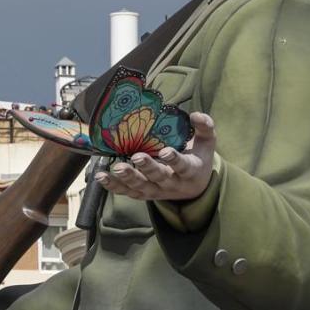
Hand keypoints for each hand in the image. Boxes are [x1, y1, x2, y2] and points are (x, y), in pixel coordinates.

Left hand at [95, 112, 215, 202]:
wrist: (195, 187)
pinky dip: (115, 187)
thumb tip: (196, 115)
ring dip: (128, 179)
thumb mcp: (207, 143)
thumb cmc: (198, 158)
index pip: (183, 166)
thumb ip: (205, 127)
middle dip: (148, 168)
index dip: (175, 160)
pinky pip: (129, 193)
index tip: (166, 152)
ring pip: (142, 187)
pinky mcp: (145, 194)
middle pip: (160, 177)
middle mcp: (173, 184)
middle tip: (136, 157)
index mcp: (191, 171)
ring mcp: (158, 191)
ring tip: (115, 169)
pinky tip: (102, 178)